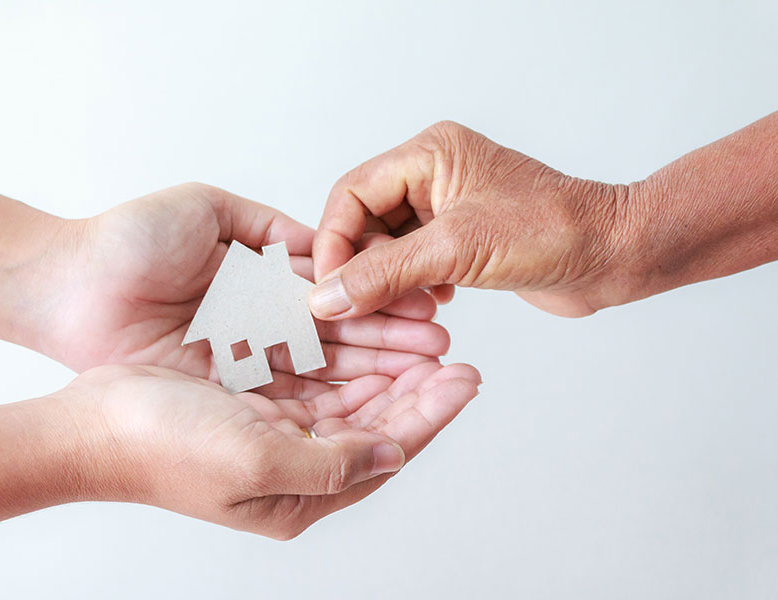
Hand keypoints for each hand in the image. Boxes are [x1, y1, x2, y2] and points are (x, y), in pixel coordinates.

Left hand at [33, 183, 449, 392]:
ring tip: (427, 376)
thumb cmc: (129, 240)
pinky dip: (331, 399)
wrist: (68, 283)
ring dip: (375, 374)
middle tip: (444, 349)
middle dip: (393, 344)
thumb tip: (326, 242)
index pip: (337, 296)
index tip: (427, 307)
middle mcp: (259, 328)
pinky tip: (375, 402)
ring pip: (323, 372)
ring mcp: (244, 365)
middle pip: (340, 339)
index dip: (382, 302)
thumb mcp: (208, 210)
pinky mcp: (223, 394)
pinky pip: (287, 397)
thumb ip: (270, 228)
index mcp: (259, 282)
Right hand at [61, 361, 480, 538]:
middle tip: (455, 352)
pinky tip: (365, 331)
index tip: (466, 379)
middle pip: (376, 424)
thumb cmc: (163, 450)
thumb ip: (333, 464)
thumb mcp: (257, 464)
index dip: (429, 414)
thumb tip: (395, 454)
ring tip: (422, 335)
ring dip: (386, 367)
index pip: (386, 452)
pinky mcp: (254, 399)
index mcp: (299, 495)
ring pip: (350, 397)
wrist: (92, 425)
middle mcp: (294, 465)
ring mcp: (274, 432)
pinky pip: (315, 376)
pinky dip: (344, 355)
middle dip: (417, 387)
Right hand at [310, 120, 635, 318]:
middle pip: (364, 221)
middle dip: (361, 266)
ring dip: (387, 281)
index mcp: (429, 154)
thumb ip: (385, 273)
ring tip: (404, 308)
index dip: (334, 241)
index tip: (328, 286)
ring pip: (387, 246)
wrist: (616, 255)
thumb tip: (326, 296)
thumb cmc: (555, 232)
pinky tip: (434, 302)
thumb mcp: (457, 250)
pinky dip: (411, 287)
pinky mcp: (461, 239)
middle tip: (360, 306)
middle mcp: (433, 175)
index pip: (351, 193)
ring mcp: (447, 208)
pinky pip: (413, 263)